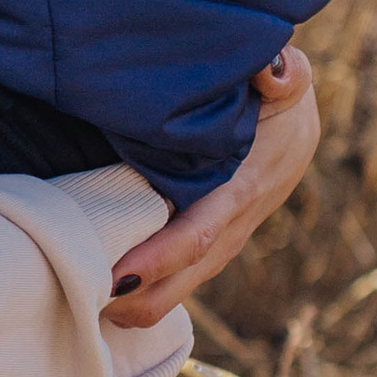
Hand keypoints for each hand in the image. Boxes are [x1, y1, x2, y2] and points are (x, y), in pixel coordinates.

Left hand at [103, 50, 317, 330]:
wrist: (300, 133)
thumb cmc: (280, 103)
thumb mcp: (288, 82)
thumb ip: (284, 75)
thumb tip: (272, 71)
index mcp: (241, 192)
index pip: (196, 237)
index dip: (157, 261)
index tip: (115, 276)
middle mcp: (229, 232)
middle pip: (178, 282)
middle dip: (131, 301)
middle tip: (77, 300)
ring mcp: (217, 248)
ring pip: (174, 292)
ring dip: (130, 306)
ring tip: (77, 302)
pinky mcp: (206, 252)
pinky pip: (173, 285)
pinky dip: (139, 296)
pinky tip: (97, 295)